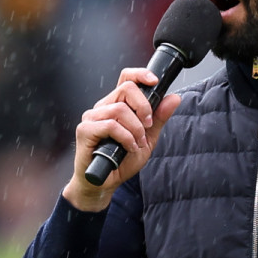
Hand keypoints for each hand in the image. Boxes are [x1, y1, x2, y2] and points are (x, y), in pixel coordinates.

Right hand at [62, 68, 183, 210]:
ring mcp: (92, 117)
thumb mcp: (147, 139)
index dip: (140, 74)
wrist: (105, 183)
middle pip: (126, 88)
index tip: (155, 82)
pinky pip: (110, 125)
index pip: (126, 78)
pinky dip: (125, 137)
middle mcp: (103, 107)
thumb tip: (173, 98)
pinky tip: (128, 147)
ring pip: (120, 109)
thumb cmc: (121, 161)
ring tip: (137, 143)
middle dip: (144, 107)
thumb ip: (158, 119)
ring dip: (135, 128)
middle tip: (148, 125)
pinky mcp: (85, 130)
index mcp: (116, 104)